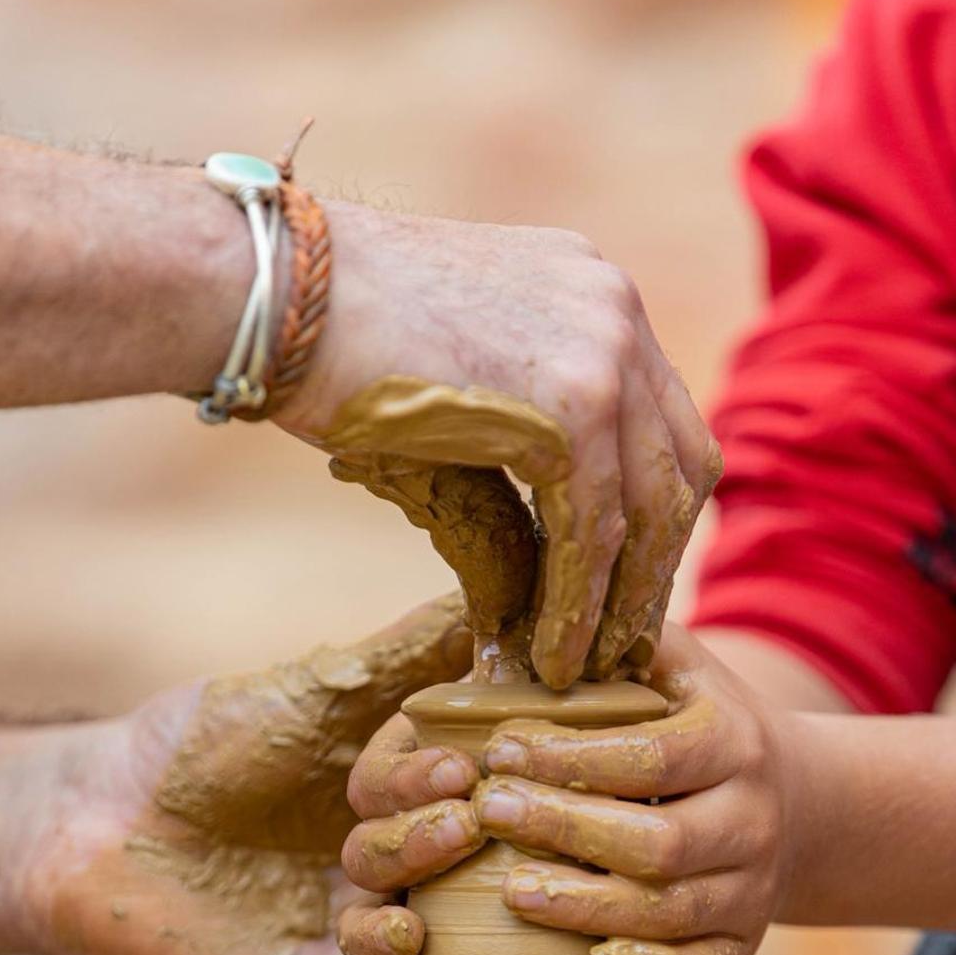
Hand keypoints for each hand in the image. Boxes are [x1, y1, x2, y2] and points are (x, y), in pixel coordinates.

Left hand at [14, 596, 470, 954]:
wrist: (91, 825)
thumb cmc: (202, 747)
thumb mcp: (315, 691)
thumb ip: (408, 654)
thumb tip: (501, 582)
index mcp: (408, 824)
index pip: (459, 814)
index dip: (460, 794)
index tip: (464, 767)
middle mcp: (393, 897)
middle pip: (447, 898)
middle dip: (445, 863)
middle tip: (454, 829)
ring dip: (405, 950)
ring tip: (392, 926)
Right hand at [271, 203, 722, 687]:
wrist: (276, 294)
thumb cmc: (330, 336)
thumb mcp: (458, 377)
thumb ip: (518, 432)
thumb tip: (541, 542)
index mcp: (592, 290)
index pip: (661, 419)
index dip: (653, 513)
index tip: (626, 585)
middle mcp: (615, 308)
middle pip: (680, 464)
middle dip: (655, 563)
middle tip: (624, 639)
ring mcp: (604, 349)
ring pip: (651, 507)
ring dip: (623, 600)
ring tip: (593, 665)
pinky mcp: (574, 405)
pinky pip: (595, 530)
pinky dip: (580, 605)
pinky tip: (556, 656)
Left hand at [337, 623, 795, 954]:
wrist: (799, 802)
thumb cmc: (704, 723)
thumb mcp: (682, 665)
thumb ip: (622, 637)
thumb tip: (529, 604)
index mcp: (736, 742)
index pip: (652, 756)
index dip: (572, 759)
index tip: (499, 750)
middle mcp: (754, 820)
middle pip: (660, 843)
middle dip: (567, 830)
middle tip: (489, 814)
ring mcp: (753, 891)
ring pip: (672, 915)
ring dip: (586, 907)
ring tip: (509, 891)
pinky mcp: (746, 946)